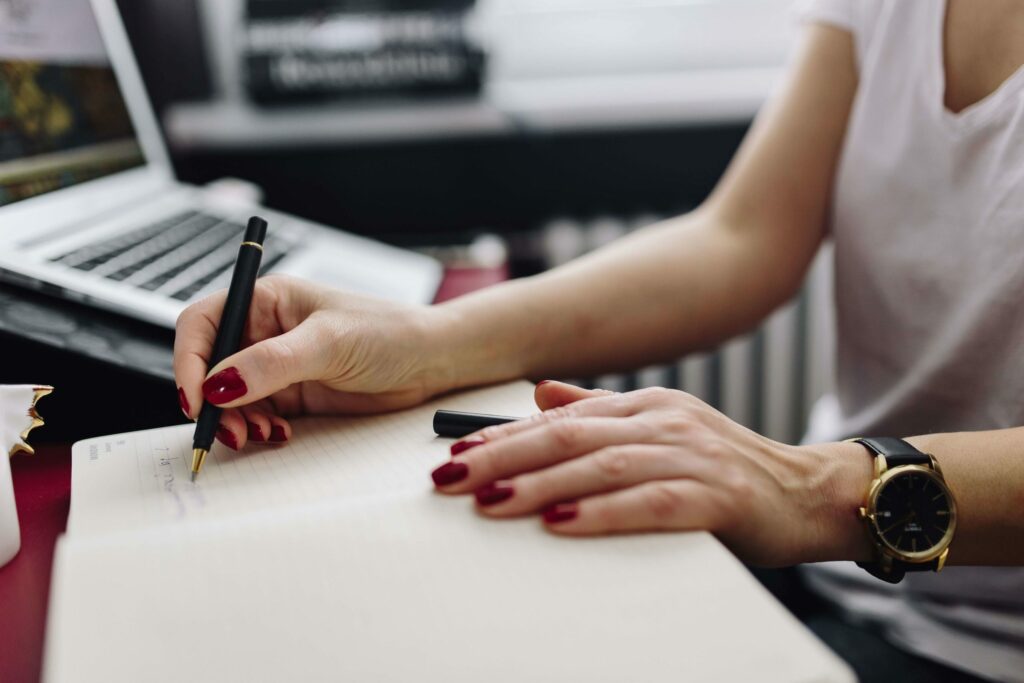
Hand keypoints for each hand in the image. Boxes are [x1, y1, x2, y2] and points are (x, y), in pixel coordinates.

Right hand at [174, 274, 453, 449]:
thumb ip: (272, 363)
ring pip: (229, 398)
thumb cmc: (388, 331)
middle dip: (210, 401)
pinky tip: (278, 435)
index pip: (204, 324)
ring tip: (258, 435)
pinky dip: (257, 429)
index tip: (195, 397)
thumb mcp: (329, 342)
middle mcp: (265, 331)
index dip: (189, 360)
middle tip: (227, 429)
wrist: (430, 361)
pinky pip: (256, 415)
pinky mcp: (292, 395)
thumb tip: (218, 384)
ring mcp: (277, 366)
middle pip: (209, 366)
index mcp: (266, 300)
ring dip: (234, 421)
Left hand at [431, 381, 873, 565]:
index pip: (560, 418)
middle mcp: (664, 421)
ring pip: (602, 466)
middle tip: (450, 477)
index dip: (503, 434)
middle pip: (568, 436)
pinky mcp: (718, 495)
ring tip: (490, 501)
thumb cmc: (726, 468)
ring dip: (540, 484)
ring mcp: (692, 455)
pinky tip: (561, 525)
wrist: (809, 493)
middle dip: (503, 456)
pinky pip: (651, 502)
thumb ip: (600, 412)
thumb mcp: (661, 429)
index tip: (454, 451)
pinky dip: (603, 513)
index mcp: (645, 406)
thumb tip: (540, 396)